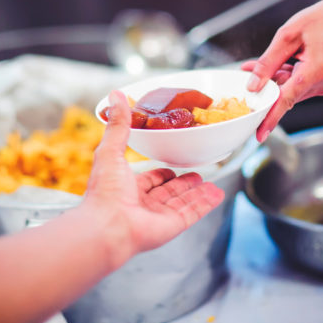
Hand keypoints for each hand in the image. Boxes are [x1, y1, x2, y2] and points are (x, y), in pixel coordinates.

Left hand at [83, 91, 224, 257]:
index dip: (160, 172)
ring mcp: (158, 216)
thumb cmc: (105, 191)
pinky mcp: (172, 226)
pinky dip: (206, 203)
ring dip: (197, 193)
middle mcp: (142, 203)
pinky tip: (217, 194)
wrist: (108, 226)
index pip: (148, 179)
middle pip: (168, 191)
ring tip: (211, 182)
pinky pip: (193, 212)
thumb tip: (115, 95)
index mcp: (127, 187)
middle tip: (197, 173)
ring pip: (183, 202)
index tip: (172, 163)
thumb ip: (118, 124)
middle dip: (183, 183)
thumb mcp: (110, 150)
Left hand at [243, 0, 322, 140]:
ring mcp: (322, 86)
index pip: (287, 100)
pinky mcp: (320, 83)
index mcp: (315, 71)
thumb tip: (252, 85)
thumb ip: (268, 62)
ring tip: (258, 63)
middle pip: (284, 94)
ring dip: (273, 80)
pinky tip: (275, 64)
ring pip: (289, 90)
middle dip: (264, 86)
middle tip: (246, 70)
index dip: (270, 117)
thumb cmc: (321, 20)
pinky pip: (296, 85)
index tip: (259, 133)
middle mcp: (321, 84)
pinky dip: (283, 77)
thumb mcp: (287, 36)